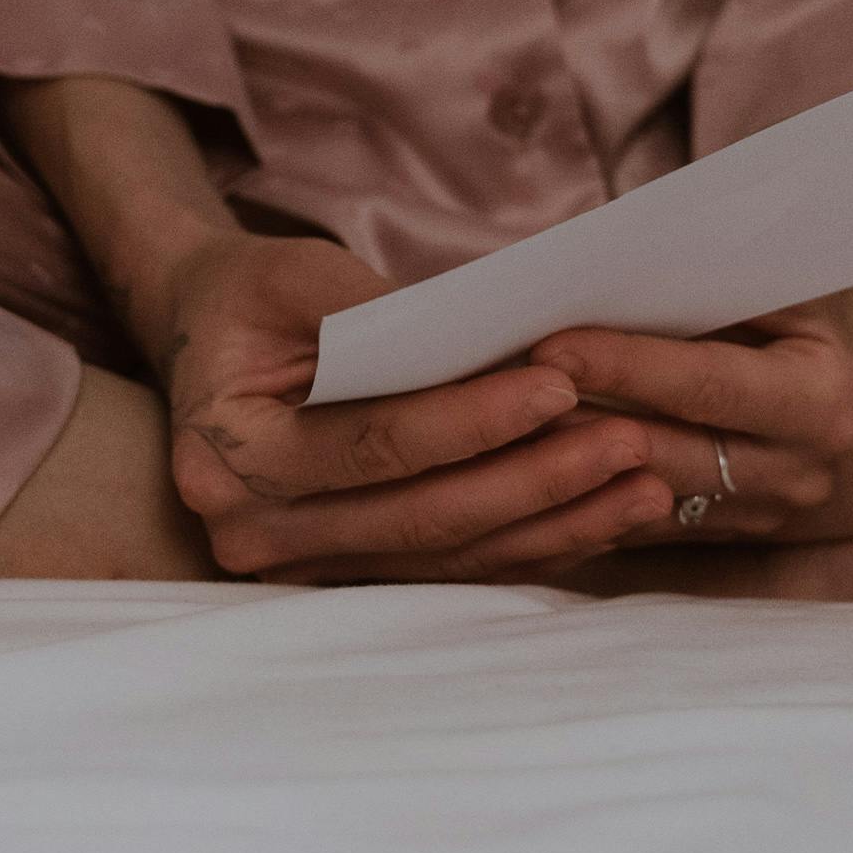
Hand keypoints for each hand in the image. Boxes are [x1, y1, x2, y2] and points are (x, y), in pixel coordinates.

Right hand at [153, 232, 676, 582]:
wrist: (207, 338)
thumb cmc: (252, 295)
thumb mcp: (293, 275)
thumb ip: (378, 312)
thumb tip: (497, 342)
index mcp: (226, 458)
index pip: (374, 446)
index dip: (472, 421)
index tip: (560, 386)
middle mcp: (254, 533)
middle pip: (421, 517)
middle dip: (536, 480)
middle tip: (630, 442)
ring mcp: (301, 569)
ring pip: (449, 557)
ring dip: (556, 523)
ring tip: (646, 484)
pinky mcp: (350, 576)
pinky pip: (456, 571)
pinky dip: (535, 543)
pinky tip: (608, 518)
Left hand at [531, 303, 852, 541]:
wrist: (820, 387)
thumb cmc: (781, 311)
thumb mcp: (771, 286)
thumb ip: (709, 283)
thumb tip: (604, 267)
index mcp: (824, 398)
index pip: (706, 383)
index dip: (625, 365)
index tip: (550, 345)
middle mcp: (802, 471)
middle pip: (668, 450)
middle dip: (580, 419)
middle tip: (502, 390)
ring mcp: (763, 516)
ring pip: (642, 497)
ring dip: (568, 463)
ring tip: (502, 425)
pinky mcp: (724, 542)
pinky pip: (638, 527)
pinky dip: (582, 494)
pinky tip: (525, 464)